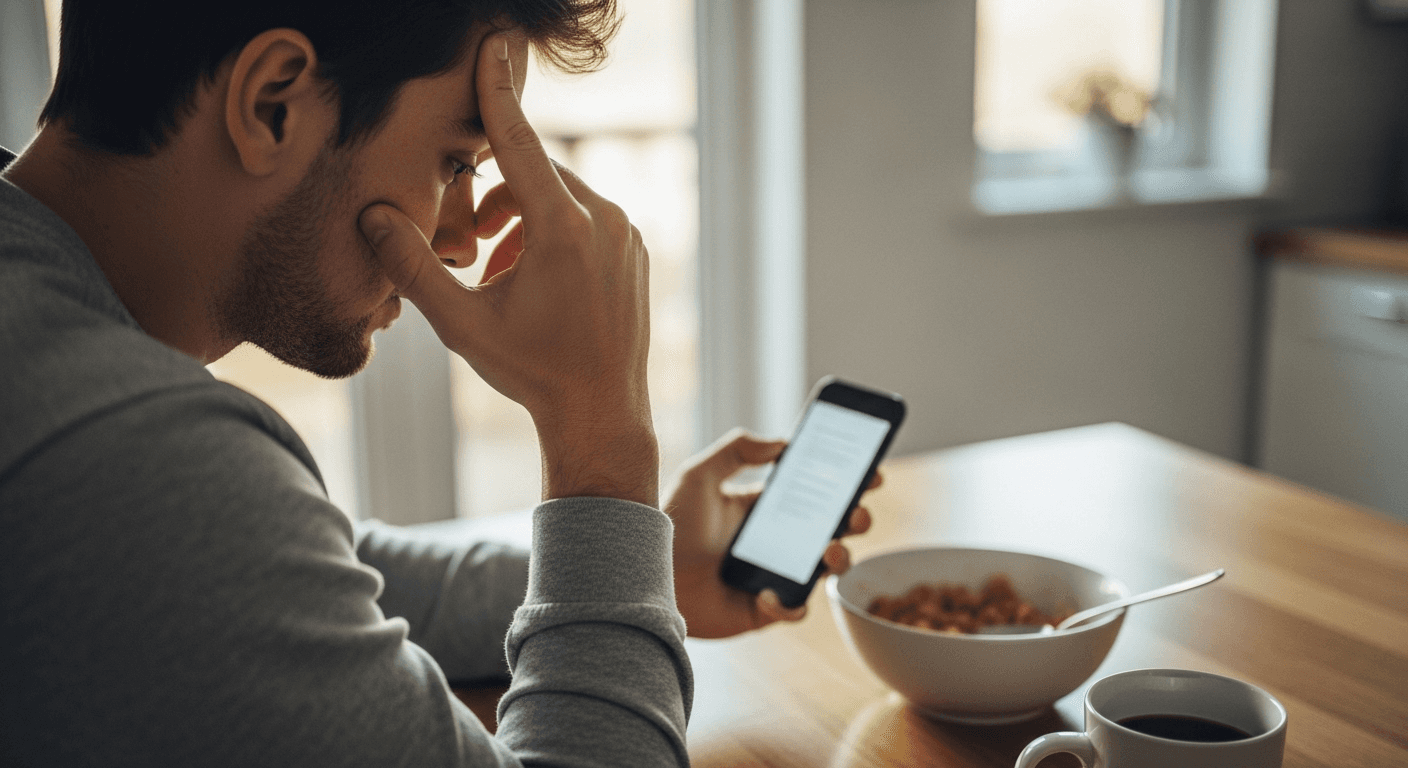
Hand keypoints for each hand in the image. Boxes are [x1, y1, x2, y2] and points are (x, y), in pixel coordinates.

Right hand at [359, 34, 655, 504]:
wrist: (600, 413)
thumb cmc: (531, 371)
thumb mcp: (461, 322)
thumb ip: (413, 266)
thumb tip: (372, 217)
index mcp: (563, 229)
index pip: (520, 143)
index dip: (498, 95)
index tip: (495, 48)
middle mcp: (605, 221)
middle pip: (536, 176)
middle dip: (497, 199)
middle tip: (471, 246)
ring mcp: (627, 236)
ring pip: (562, 199)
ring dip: (523, 221)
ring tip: (499, 274)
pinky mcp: (637, 252)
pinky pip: (588, 220)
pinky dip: (554, 234)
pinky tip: (533, 280)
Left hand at [664, 429, 878, 638]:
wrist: (641, 576)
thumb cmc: (667, 525)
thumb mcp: (699, 475)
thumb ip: (738, 449)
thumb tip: (782, 442)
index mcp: (761, 507)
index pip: (813, 493)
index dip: (845, 483)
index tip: (870, 472)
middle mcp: (773, 541)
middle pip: (831, 529)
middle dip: (855, 519)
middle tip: (856, 512)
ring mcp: (772, 575)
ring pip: (824, 570)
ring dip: (840, 559)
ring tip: (831, 551)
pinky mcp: (762, 610)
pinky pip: (792, 610)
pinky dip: (790, 604)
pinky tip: (768, 594)